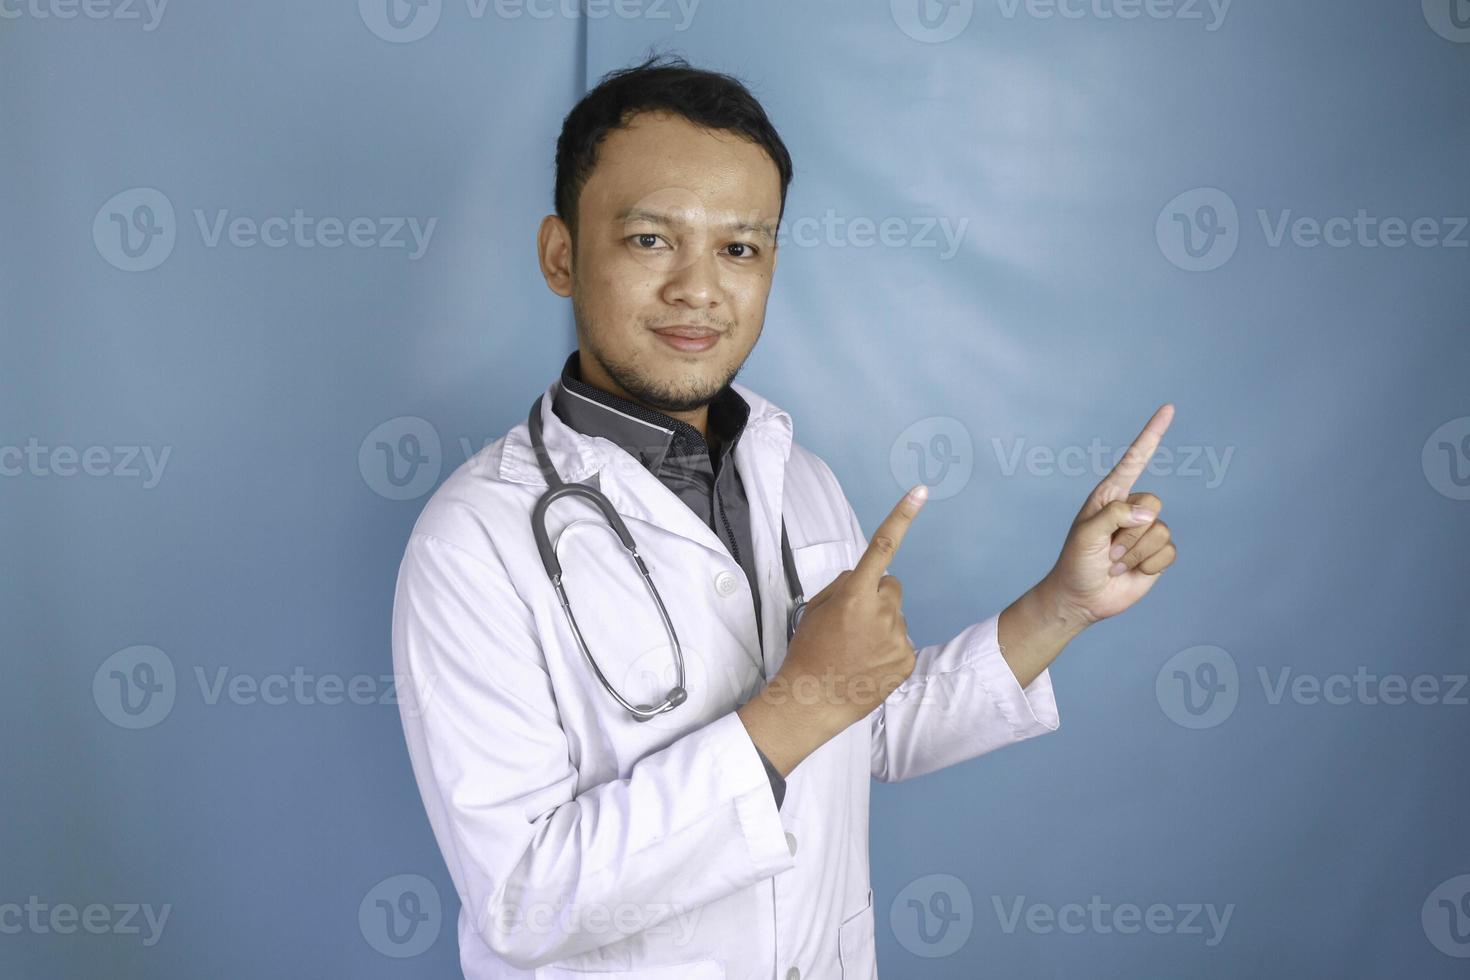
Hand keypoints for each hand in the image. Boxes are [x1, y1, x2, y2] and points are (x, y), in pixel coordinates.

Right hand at [774, 484, 928, 732]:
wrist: (812, 701)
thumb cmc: (808, 652)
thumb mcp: (815, 609)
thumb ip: (842, 585)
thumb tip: (863, 577)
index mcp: (855, 596)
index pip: (882, 547)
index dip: (902, 517)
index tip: (920, 491)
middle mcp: (882, 613)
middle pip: (891, 586)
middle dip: (876, 596)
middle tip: (852, 623)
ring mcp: (898, 638)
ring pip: (896, 616)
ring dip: (882, 625)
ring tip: (856, 649)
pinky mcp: (907, 660)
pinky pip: (902, 642)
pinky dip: (888, 649)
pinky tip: (868, 664)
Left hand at [1037, 404, 1179, 629]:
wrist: (1081, 598)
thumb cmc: (1076, 562)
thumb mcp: (1086, 534)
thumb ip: (1115, 515)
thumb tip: (1151, 513)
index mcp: (1110, 495)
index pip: (1135, 459)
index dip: (1152, 434)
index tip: (1168, 409)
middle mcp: (1131, 508)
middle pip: (1153, 503)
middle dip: (1128, 533)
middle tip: (1106, 550)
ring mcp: (1145, 531)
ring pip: (1160, 531)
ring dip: (1133, 553)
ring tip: (1113, 562)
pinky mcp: (1157, 554)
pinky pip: (1169, 552)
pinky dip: (1148, 565)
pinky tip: (1131, 572)